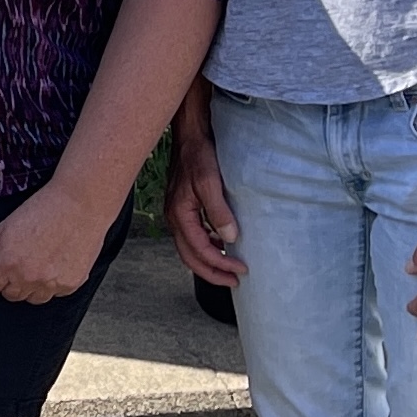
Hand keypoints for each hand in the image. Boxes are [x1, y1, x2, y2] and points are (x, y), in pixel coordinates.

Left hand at [0, 178, 111, 304]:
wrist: (80, 204)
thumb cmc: (42, 209)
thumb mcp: (5, 225)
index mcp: (8, 263)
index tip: (2, 263)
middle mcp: (28, 278)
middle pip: (11, 295)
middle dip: (11, 281)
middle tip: (22, 260)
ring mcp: (51, 284)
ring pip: (33, 298)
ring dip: (32, 286)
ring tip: (40, 262)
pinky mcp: (71, 284)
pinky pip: (55, 294)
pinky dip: (54, 283)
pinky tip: (56, 262)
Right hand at [167, 113, 239, 286]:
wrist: (189, 134)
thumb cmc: (198, 155)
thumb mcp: (209, 182)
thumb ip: (219, 211)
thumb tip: (230, 238)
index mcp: (179, 215)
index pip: (200, 250)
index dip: (221, 264)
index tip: (242, 270)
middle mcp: (174, 218)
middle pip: (189, 257)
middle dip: (212, 273)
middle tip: (235, 282)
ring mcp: (176, 213)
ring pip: (189, 249)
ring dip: (208, 261)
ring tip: (229, 268)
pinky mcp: (182, 207)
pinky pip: (192, 236)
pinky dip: (206, 246)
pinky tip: (221, 244)